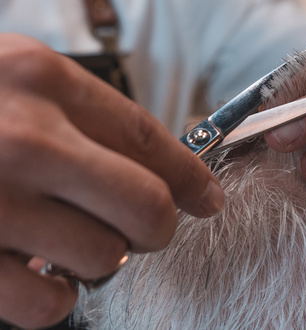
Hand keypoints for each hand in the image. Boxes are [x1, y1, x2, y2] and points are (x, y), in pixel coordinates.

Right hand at [0, 35, 224, 327]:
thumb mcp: (9, 77)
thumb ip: (77, 115)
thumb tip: (160, 171)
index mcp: (39, 79)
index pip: (150, 137)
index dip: (191, 177)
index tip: (208, 201)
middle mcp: (20, 138)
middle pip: (145, 207)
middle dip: (155, 227)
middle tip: (141, 229)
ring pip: (103, 260)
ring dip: (95, 260)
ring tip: (61, 242)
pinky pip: (47, 305)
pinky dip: (49, 299)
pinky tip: (25, 271)